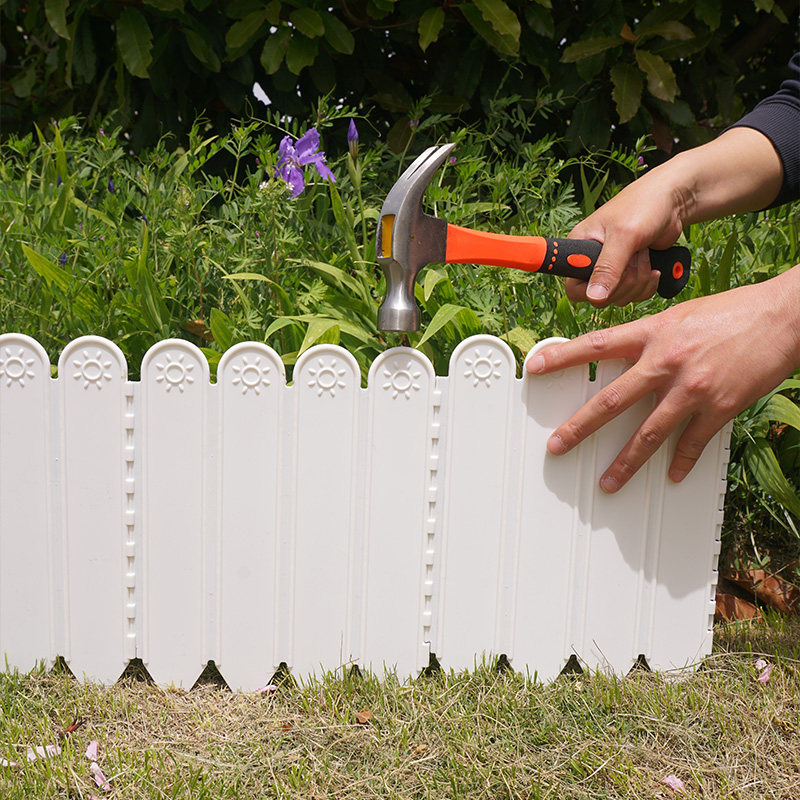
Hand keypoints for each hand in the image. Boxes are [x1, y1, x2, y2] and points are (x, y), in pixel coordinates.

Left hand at [527, 267, 799, 490]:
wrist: (784, 316)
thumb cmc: (732, 311)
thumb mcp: (679, 316)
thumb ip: (648, 338)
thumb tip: (621, 355)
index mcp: (652, 334)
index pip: (596, 345)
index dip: (561, 357)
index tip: (534, 367)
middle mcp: (666, 362)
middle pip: (612, 400)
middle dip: (580, 427)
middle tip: (557, 446)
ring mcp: (692, 388)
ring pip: (649, 433)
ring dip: (625, 462)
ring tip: (607, 482)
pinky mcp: (720, 407)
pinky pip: (692, 443)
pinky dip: (681, 462)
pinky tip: (671, 476)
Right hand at [566, 128, 783, 307]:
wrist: (674, 201)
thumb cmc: (643, 206)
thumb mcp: (624, 236)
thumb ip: (608, 267)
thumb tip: (594, 297)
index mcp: (579, 248)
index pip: (572, 286)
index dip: (589, 289)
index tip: (608, 278)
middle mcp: (592, 262)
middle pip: (599, 296)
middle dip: (624, 282)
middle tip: (635, 257)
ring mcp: (612, 270)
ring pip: (618, 298)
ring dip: (638, 281)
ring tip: (645, 255)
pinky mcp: (629, 275)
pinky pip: (633, 296)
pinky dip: (646, 286)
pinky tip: (653, 269)